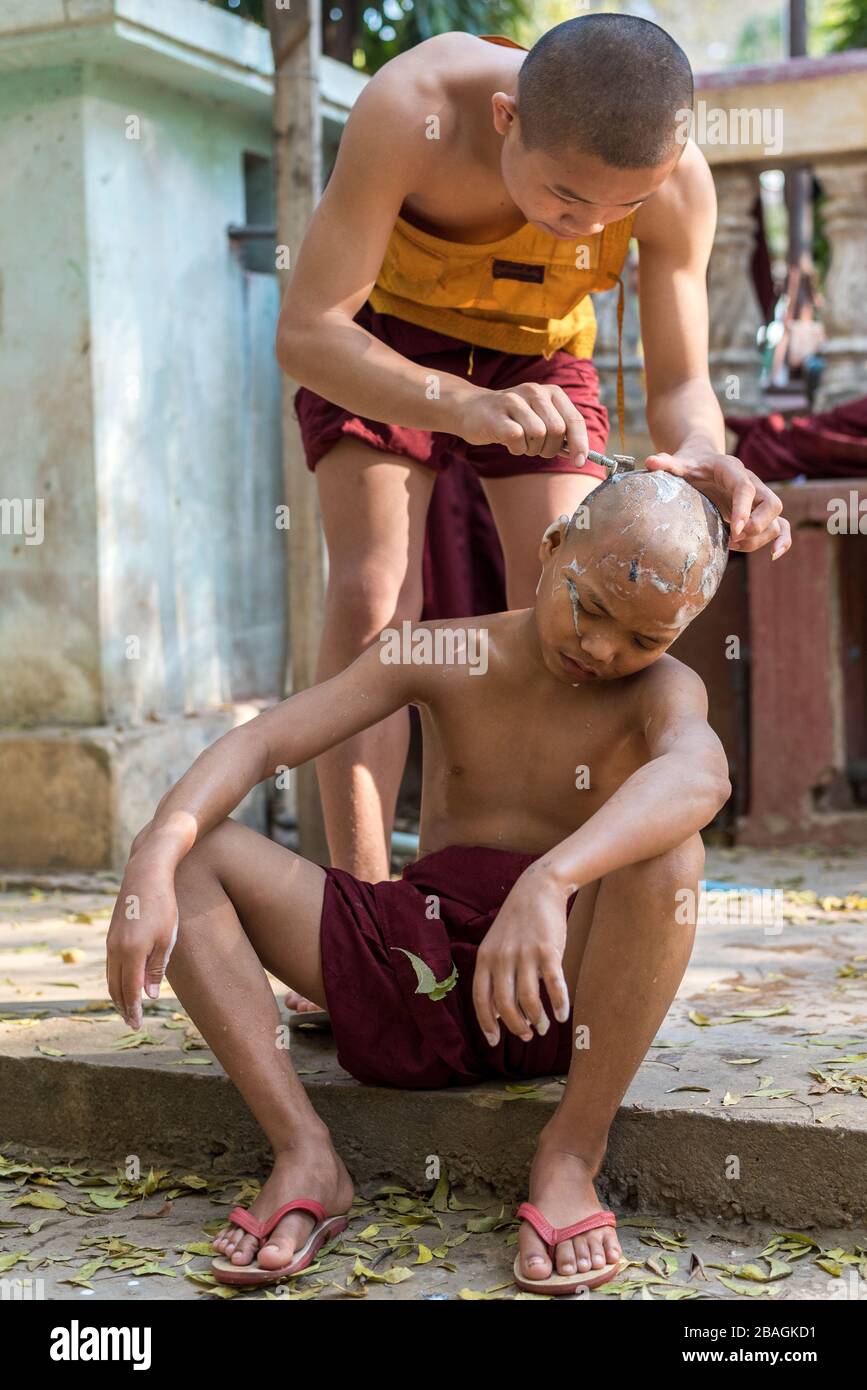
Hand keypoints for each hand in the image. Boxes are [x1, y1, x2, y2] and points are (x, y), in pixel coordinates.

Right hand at [106, 847, 178, 1030]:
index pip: (130, 990)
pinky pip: (110, 965)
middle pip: (115, 987)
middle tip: (132, 1023)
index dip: (133, 1010)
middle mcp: (115, 949)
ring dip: (117, 995)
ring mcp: (110, 942)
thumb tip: (148, 995)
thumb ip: (156, 968)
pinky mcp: (110, 935)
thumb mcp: (166, 938)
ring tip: (127, 1008)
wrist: (145, 875)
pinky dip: (115, 979)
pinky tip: (124, 984)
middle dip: (123, 1007)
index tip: (137, 1025)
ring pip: (110, 977)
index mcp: (131, 952)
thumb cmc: (163, 905)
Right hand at [462, 383, 588, 465]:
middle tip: (537, 449)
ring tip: (521, 443)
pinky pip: (517, 438)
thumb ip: (559, 433)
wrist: (470, 409)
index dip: (580, 443)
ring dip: (531, 448)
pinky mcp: (497, 415)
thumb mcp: (539, 418)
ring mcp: (514, 401)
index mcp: (551, 392)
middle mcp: (535, 391)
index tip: (580, 462)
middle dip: (550, 448)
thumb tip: (580, 455)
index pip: (574, 420)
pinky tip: (509, 443)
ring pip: (538, 434)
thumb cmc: (510, 418)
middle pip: (557, 430)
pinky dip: (516, 448)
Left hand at [472, 868, 571, 1045]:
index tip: (494, 1041)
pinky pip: (553, 985)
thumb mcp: (496, 946)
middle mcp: (502, 958)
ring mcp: (525, 954)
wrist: (538, 889)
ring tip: (544, 1026)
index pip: (481, 999)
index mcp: (485, 958)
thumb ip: (494, 975)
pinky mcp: (548, 951)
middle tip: (526, 1035)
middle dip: (516, 1026)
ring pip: (529, 999)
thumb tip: (497, 1012)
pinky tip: (562, 1015)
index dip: (487, 1023)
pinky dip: (559, 1004)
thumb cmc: (517, 923)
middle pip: (505, 1004)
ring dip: (537, 1019)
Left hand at [644, 445, 790, 558]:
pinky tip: (774, 556)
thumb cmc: (691, 465)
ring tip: (732, 544)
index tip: (734, 530)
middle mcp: (752, 482)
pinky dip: (782, 540)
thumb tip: (650, 462)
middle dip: (756, 526)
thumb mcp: (679, 463)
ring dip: (759, 538)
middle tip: (732, 538)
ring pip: (776, 519)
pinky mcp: (760, 512)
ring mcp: (759, 498)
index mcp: (732, 470)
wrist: (704, 461)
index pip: (746, 488)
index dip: (743, 509)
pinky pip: (781, 526)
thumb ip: (667, 464)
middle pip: (771, 504)